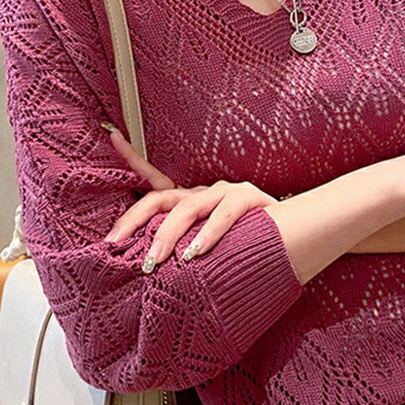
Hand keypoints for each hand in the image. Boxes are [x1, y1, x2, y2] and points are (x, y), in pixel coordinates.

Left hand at [101, 123, 277, 266]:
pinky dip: (207, 235)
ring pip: (187, 209)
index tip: (110, 136)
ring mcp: (226, 193)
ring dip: (167, 236)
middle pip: (161, 197)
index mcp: (192, 201)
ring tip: (155, 259)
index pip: (156, 180)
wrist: (294, 240)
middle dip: (135, 220)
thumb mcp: (207, 247)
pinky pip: (223, 215)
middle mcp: (204, 192)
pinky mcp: (248, 199)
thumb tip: (149, 269)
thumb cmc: (247, 246)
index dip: (132, 157)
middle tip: (116, 244)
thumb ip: (183, 250)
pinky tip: (196, 253)